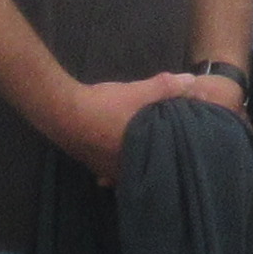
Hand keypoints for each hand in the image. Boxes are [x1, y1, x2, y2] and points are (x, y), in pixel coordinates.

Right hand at [58, 69, 231, 182]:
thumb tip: (191, 81)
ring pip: (128, 173)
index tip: (186, 153)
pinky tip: (121, 154)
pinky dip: (119, 162)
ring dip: (138, 164)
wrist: (61, 111)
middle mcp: (122, 171)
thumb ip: (164, 87)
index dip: (175, 159)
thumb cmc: (103, 106)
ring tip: (149, 154)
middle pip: (146, 171)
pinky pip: (112, 170)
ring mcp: (105, 171)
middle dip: (157, 163)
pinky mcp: (92, 165)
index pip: (164, 165)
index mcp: (138, 157)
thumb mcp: (136, 92)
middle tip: (170, 154)